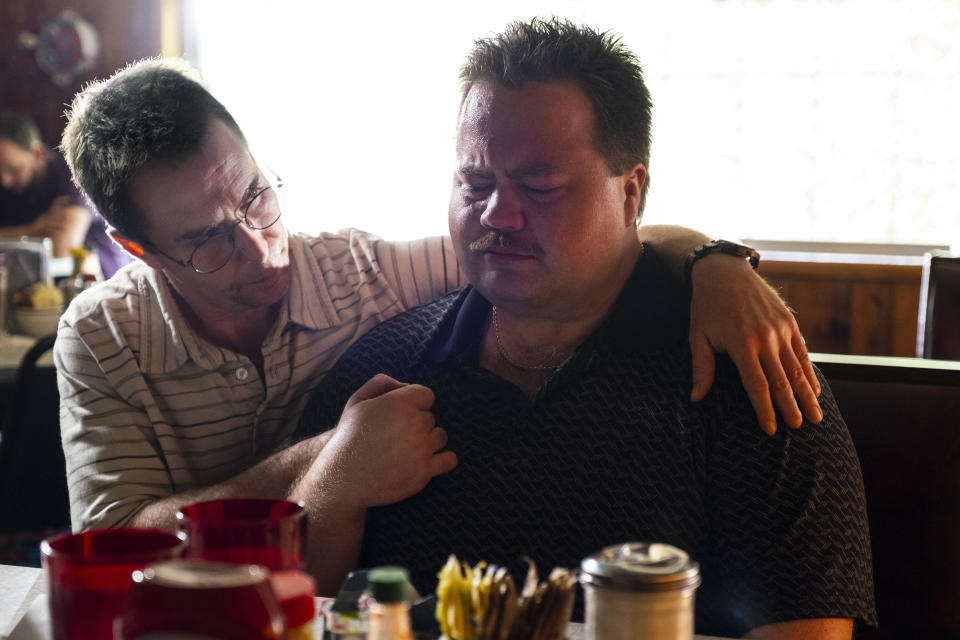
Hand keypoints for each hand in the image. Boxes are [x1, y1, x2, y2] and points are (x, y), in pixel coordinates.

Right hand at [317, 374, 456, 508]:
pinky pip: (449, 459)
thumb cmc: (349, 438)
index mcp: (401, 403)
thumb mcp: (357, 402)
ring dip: (429, 441)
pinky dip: (443, 459)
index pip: (427, 395)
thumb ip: (380, 384)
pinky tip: (428, 460)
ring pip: (440, 437)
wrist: (343, 477)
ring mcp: (422, 447)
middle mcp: (415, 422)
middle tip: (397, 436)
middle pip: (431, 418)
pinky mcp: (426, 470)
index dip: (415, 404)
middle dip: (417, 424)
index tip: (403, 416)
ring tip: (408, 450)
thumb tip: (402, 385)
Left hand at [688, 254, 821, 434]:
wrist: (725, 272)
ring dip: (807, 394)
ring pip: (797, 368)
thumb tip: (696, 399)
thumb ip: (701, 369)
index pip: (758, 386)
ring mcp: (780, 329)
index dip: (765, 410)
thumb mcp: (697, 337)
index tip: (771, 429)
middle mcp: (765, 338)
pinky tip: (815, 389)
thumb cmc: (707, 308)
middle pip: (782, 381)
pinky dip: (809, 372)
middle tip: (799, 427)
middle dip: (792, 407)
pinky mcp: (789, 322)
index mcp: (742, 345)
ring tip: (815, 416)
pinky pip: (802, 352)